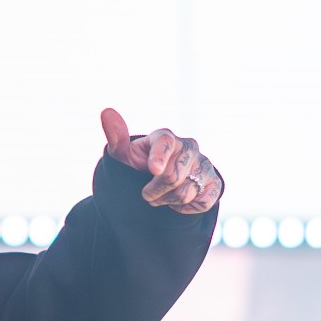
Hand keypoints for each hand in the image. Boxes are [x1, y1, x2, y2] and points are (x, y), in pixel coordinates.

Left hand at [101, 108, 221, 213]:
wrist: (158, 182)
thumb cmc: (139, 165)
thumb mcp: (124, 155)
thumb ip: (116, 137)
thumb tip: (106, 112)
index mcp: (166, 137)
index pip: (165, 143)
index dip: (159, 158)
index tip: (152, 170)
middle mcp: (189, 147)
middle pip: (173, 176)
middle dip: (155, 191)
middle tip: (146, 192)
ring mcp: (203, 164)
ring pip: (186, 192)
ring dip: (167, 201)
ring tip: (161, 195)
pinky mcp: (214, 182)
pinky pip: (203, 202)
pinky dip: (186, 208)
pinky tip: (177, 201)